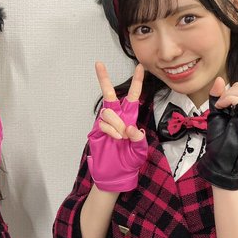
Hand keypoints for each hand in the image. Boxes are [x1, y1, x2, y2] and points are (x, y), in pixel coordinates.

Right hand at [86, 62, 147, 191]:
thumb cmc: (129, 162)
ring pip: (108, 111)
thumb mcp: (140, 152)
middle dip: (103, 78)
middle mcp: (117, 117)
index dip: (137, 82)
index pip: (134, 97)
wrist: (114, 174)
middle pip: (110, 94)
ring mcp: (106, 123)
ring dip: (116, 123)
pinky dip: (111, 131)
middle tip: (98, 63)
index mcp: (130, 117)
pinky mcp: (97, 130)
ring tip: (120, 137)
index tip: (140, 67)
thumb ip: (138, 139)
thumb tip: (131, 128)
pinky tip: (114, 139)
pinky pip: (103, 123)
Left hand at [197, 77, 237, 189]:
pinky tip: (222, 107)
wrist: (220, 162)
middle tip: (221, 102)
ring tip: (221, 105)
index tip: (223, 100)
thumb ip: (219, 98)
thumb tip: (220, 79)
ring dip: (230, 94)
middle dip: (233, 89)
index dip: (237, 88)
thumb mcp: (217, 115)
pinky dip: (229, 99)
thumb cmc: (220, 142)